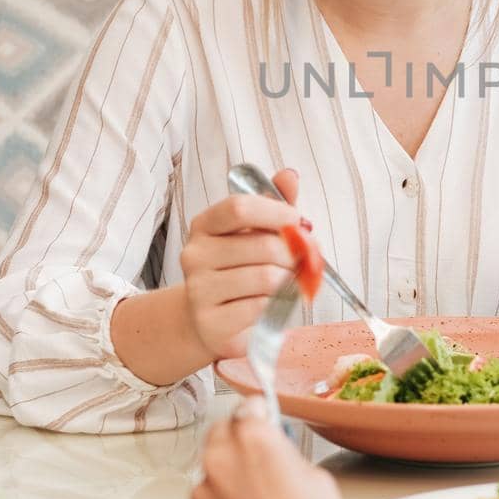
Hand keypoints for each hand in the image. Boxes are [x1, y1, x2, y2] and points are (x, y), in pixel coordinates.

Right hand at [180, 168, 307, 361]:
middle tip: (303, 260)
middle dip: (294, 253)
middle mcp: (194, 255)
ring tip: (287, 282)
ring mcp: (199, 290)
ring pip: (266, 278)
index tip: (297, 221)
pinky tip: (272, 304)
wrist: (210, 320)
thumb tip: (290, 175)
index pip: (239, 208)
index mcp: (204, 225)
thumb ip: (274, 203)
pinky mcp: (212, 323)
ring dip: (289, 281)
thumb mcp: (256, 232)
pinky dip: (277, 306)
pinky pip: (261, 308)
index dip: (277, 212)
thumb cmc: (240, 270)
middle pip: (262, 246)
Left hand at [185, 398, 375, 498]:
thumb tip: (274, 455)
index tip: (258, 416)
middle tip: (257, 463)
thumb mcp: (315, 476)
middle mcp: (220, 463)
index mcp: (253, 440)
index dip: (257, 413)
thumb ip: (283, 456)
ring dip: (227, 485)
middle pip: (219, 436)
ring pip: (209, 478)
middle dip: (236, 444)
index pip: (246, 408)